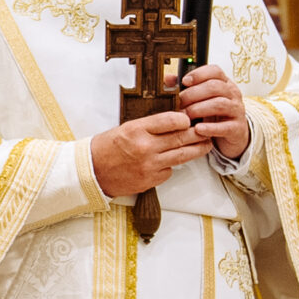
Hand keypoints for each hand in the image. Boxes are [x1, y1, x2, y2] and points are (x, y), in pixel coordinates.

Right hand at [91, 111, 211, 197]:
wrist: (92, 171)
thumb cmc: (106, 148)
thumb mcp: (126, 128)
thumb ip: (150, 126)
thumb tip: (174, 121)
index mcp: (137, 130)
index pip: (170, 121)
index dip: (184, 119)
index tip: (190, 118)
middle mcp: (145, 147)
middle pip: (180, 138)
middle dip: (197, 134)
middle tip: (206, 130)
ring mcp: (149, 165)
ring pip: (181, 156)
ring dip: (196, 150)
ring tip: (205, 145)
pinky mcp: (150, 180)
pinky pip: (170, 171)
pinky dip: (173, 165)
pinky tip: (172, 160)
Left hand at [176, 63, 250, 160]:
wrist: (233, 134)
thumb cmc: (214, 114)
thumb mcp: (203, 99)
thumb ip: (186, 89)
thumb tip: (167, 80)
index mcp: (224, 83)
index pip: (215, 71)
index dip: (199, 74)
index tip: (184, 81)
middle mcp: (233, 94)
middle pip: (215, 87)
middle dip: (193, 94)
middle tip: (179, 103)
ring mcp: (237, 110)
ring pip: (220, 104)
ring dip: (199, 109)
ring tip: (185, 116)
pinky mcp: (237, 128)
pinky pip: (225, 127)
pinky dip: (210, 128)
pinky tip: (197, 129)